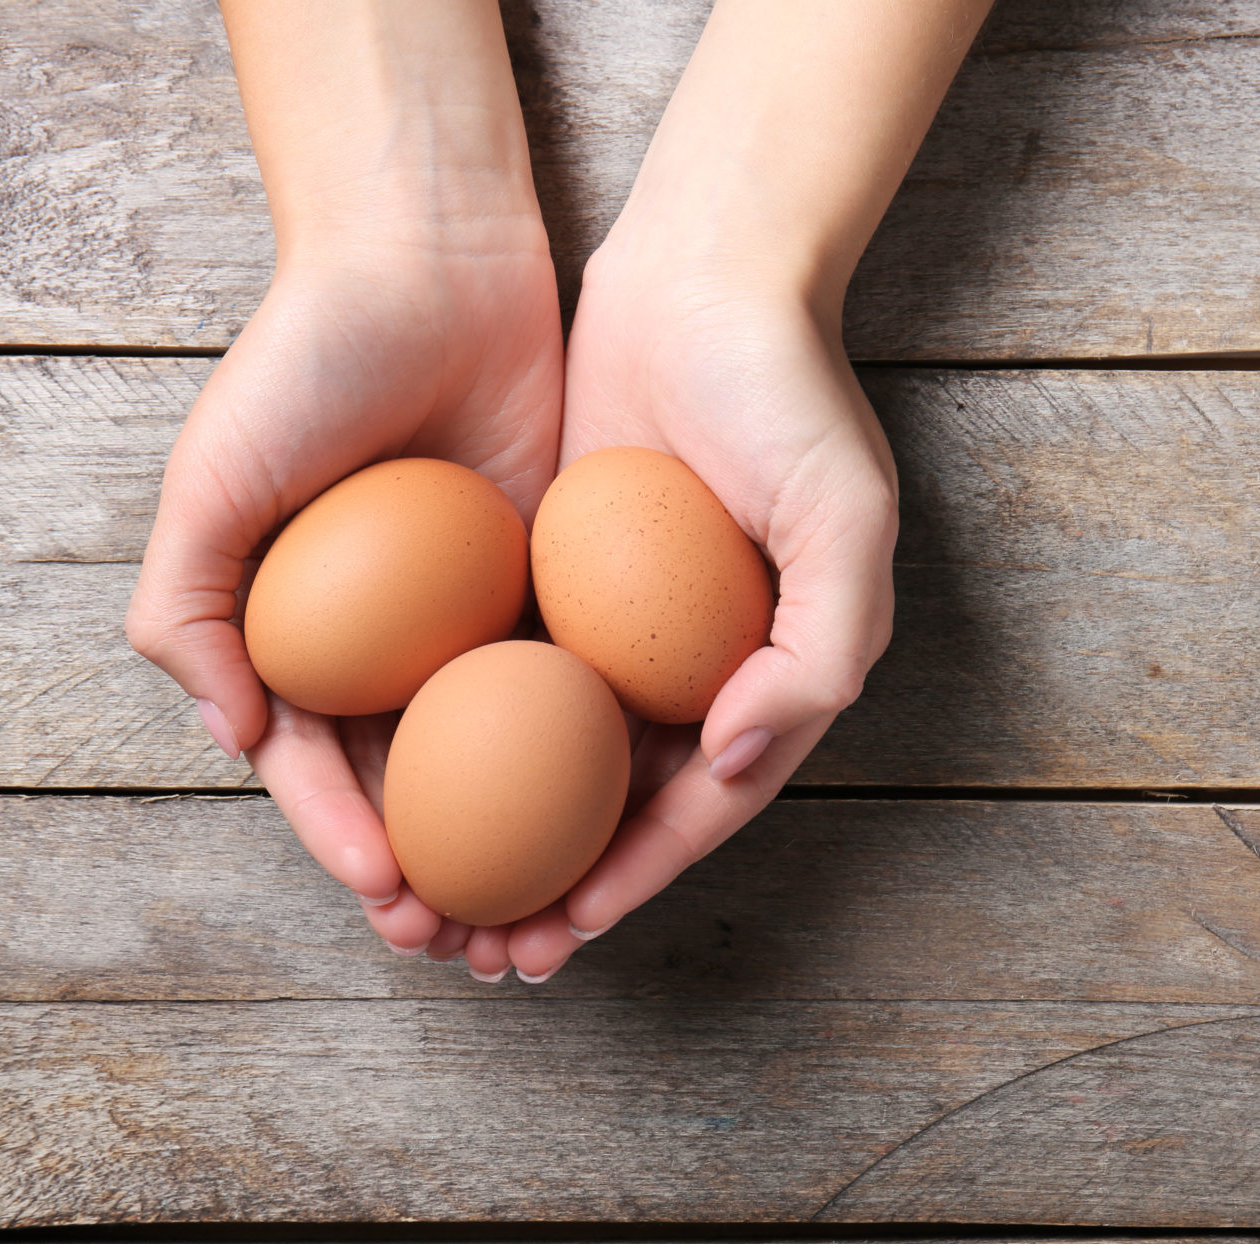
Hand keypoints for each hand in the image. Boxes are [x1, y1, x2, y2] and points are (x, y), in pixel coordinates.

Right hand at [126, 233, 563, 975]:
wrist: (431, 264)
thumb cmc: (307, 361)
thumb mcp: (213, 480)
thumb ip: (192, 605)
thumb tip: (230, 733)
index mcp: (303, 636)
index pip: (326, 770)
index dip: (352, 845)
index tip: (397, 901)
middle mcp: (393, 642)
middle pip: (420, 788)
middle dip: (444, 878)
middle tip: (476, 941)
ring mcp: (478, 617)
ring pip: (504, 761)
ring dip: (522, 847)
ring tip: (547, 911)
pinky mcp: (557, 582)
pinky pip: (574, 685)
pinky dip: (585, 759)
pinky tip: (613, 815)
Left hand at [487, 242, 898, 982]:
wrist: (704, 276)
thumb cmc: (787, 394)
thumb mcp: (845, 518)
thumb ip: (821, 647)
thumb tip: (735, 759)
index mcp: (777, 671)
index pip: (705, 803)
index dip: (637, 875)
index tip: (562, 928)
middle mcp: (701, 666)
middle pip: (625, 806)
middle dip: (560, 889)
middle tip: (485, 951)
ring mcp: (627, 627)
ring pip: (558, 763)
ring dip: (508, 841)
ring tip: (440, 902)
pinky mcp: (560, 580)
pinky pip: (516, 681)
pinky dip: (472, 745)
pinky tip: (414, 786)